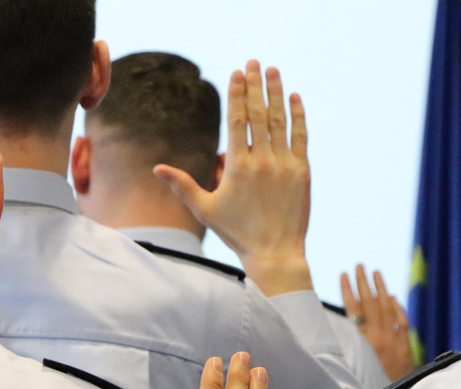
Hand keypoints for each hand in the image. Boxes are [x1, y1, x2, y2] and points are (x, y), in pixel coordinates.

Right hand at [155, 60, 311, 296]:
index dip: (237, 94)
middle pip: (259, 114)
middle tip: (253, 62)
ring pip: (280, 120)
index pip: (238, 121)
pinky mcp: (303, 172)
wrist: (276, 253)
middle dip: (255, 85)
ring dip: (276, 92)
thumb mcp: (205, 210)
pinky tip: (294, 97)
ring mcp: (285, 165)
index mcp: (238, 167)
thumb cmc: (237, 233)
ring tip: (273, 70)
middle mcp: (263, 161)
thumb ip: (182, 185)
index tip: (236, 73)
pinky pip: (301, 136)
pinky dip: (298, 115)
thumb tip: (157, 168)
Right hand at [340, 265, 415, 379]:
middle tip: (360, 265)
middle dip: (365, 282)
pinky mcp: (405, 348)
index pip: (354, 308)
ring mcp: (395, 341)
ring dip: (382, 289)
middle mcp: (380, 338)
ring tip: (376, 273)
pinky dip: (398, 308)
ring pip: (389, 308)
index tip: (343, 274)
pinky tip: (394, 298)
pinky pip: (402, 322)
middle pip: (372, 303)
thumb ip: (343, 351)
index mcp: (363, 343)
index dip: (349, 290)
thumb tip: (331, 331)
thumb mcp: (350, 371)